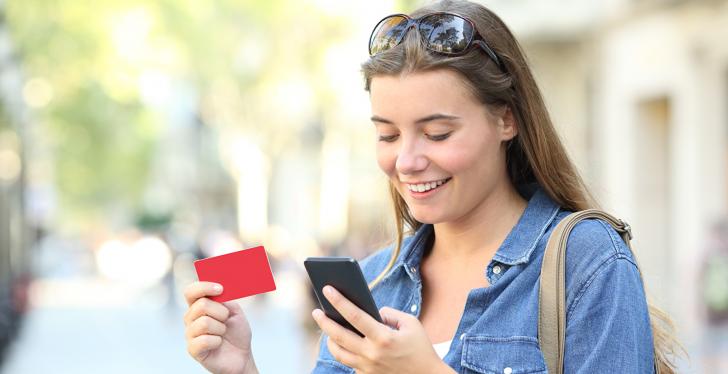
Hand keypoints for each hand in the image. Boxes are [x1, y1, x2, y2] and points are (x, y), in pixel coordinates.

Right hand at [183, 282, 257, 373]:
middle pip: (201, 305)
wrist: (241, 354)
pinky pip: (204, 340)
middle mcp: (190, 318)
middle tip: (226, 320)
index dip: (204, 287)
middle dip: (221, 312)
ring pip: (204, 322)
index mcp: (198, 306)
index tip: (220, 289)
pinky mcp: (192, 349)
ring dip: (221, 328)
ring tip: (222, 333)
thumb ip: (224, 299)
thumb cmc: (236, 332)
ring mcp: (190, 334)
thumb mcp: (234, 310)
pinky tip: (218, 344)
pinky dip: (217, 341)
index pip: (191, 291)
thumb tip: (217, 289)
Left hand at [311, 285, 454, 373]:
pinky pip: (350, 363)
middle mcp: (372, 354)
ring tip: (326, 328)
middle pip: (339, 336)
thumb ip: (390, 313)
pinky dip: (344, 352)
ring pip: (339, 353)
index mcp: (383, 338)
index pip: (355, 316)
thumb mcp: (410, 323)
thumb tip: (373, 312)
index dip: (339, 301)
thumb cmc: (420, 347)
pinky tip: (341, 343)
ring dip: (330, 340)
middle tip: (316, 311)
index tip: (327, 289)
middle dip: (324, 322)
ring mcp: (367, 368)